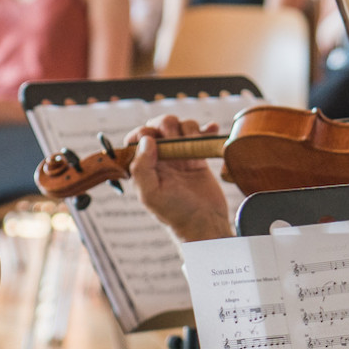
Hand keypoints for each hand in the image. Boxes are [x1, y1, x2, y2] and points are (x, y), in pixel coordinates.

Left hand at [125, 115, 232, 242]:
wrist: (204, 223)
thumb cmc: (175, 213)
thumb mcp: (151, 194)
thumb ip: (142, 167)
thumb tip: (146, 140)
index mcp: (144, 166)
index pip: (137, 137)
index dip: (145, 132)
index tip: (156, 140)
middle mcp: (160, 159)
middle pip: (159, 126)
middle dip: (167, 125)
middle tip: (176, 140)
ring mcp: (180, 157)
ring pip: (180, 126)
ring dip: (188, 127)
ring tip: (194, 143)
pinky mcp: (198, 158)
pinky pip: (200, 136)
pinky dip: (207, 129)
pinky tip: (211, 130)